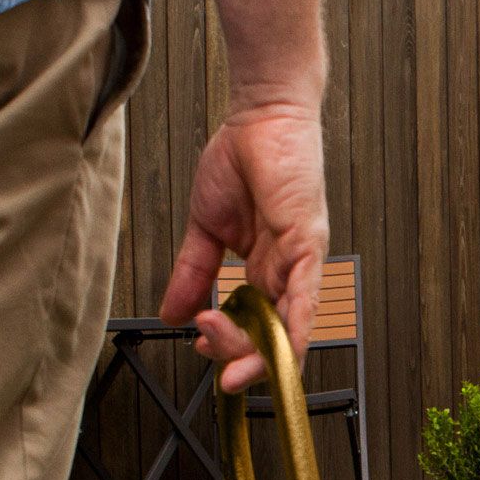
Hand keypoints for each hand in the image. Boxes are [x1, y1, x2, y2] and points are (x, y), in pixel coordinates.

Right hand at [158, 101, 329, 391]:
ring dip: (258, 354)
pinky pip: (306, 298)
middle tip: (208, 351)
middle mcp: (287, 272)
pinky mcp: (309, 245)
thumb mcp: (206, 228)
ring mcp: (301, 262)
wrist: (260, 116)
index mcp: (264, 270)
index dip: (229, 345)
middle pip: (270, 335)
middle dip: (238, 356)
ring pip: (287, 328)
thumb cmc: (242, 160)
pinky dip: (294, 330)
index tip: (200, 345)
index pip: (253, 325)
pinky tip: (281, 351)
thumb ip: (192, 273)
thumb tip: (170, 313)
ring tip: (229, 363)